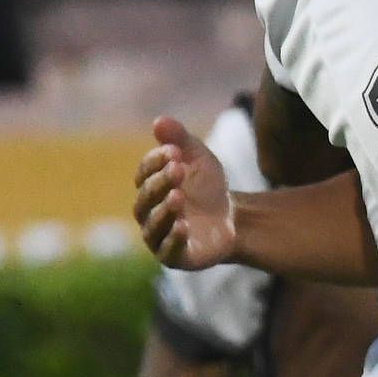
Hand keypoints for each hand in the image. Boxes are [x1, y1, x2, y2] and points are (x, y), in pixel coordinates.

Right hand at [133, 115, 236, 270]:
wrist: (233, 219)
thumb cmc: (208, 187)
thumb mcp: (199, 159)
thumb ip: (180, 140)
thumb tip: (159, 120)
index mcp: (150, 187)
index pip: (144, 173)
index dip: (156, 162)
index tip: (174, 151)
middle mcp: (148, 212)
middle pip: (146, 198)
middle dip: (160, 183)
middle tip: (178, 170)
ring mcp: (158, 236)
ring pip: (153, 225)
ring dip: (164, 211)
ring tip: (178, 197)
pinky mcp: (174, 256)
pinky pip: (168, 250)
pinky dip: (173, 239)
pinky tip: (183, 226)